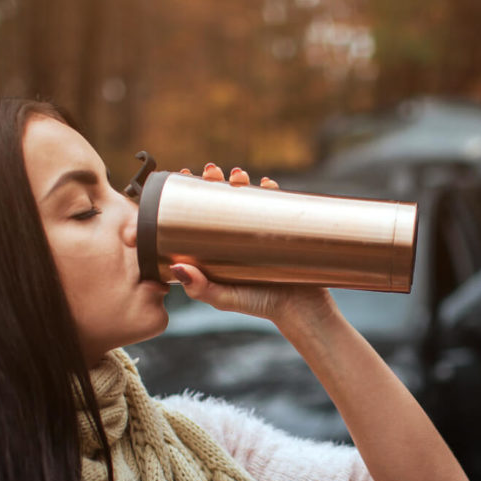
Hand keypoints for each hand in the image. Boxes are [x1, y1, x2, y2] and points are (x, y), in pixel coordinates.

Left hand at [170, 163, 335, 326]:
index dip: (190, 194)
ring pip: (247, 197)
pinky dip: (270, 190)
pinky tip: (266, 184)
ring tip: (238, 175)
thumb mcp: (225, 299)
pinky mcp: (283, 230)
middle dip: (215, 180)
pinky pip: (275, 203)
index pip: (198, 215)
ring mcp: (260, 232)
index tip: (183, 175)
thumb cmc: (260, 305)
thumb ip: (200, 288)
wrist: (303, 309)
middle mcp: (237, 237)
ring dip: (241, 180)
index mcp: (217, 248)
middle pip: (222, 200)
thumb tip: (177, 267)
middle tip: (212, 171)